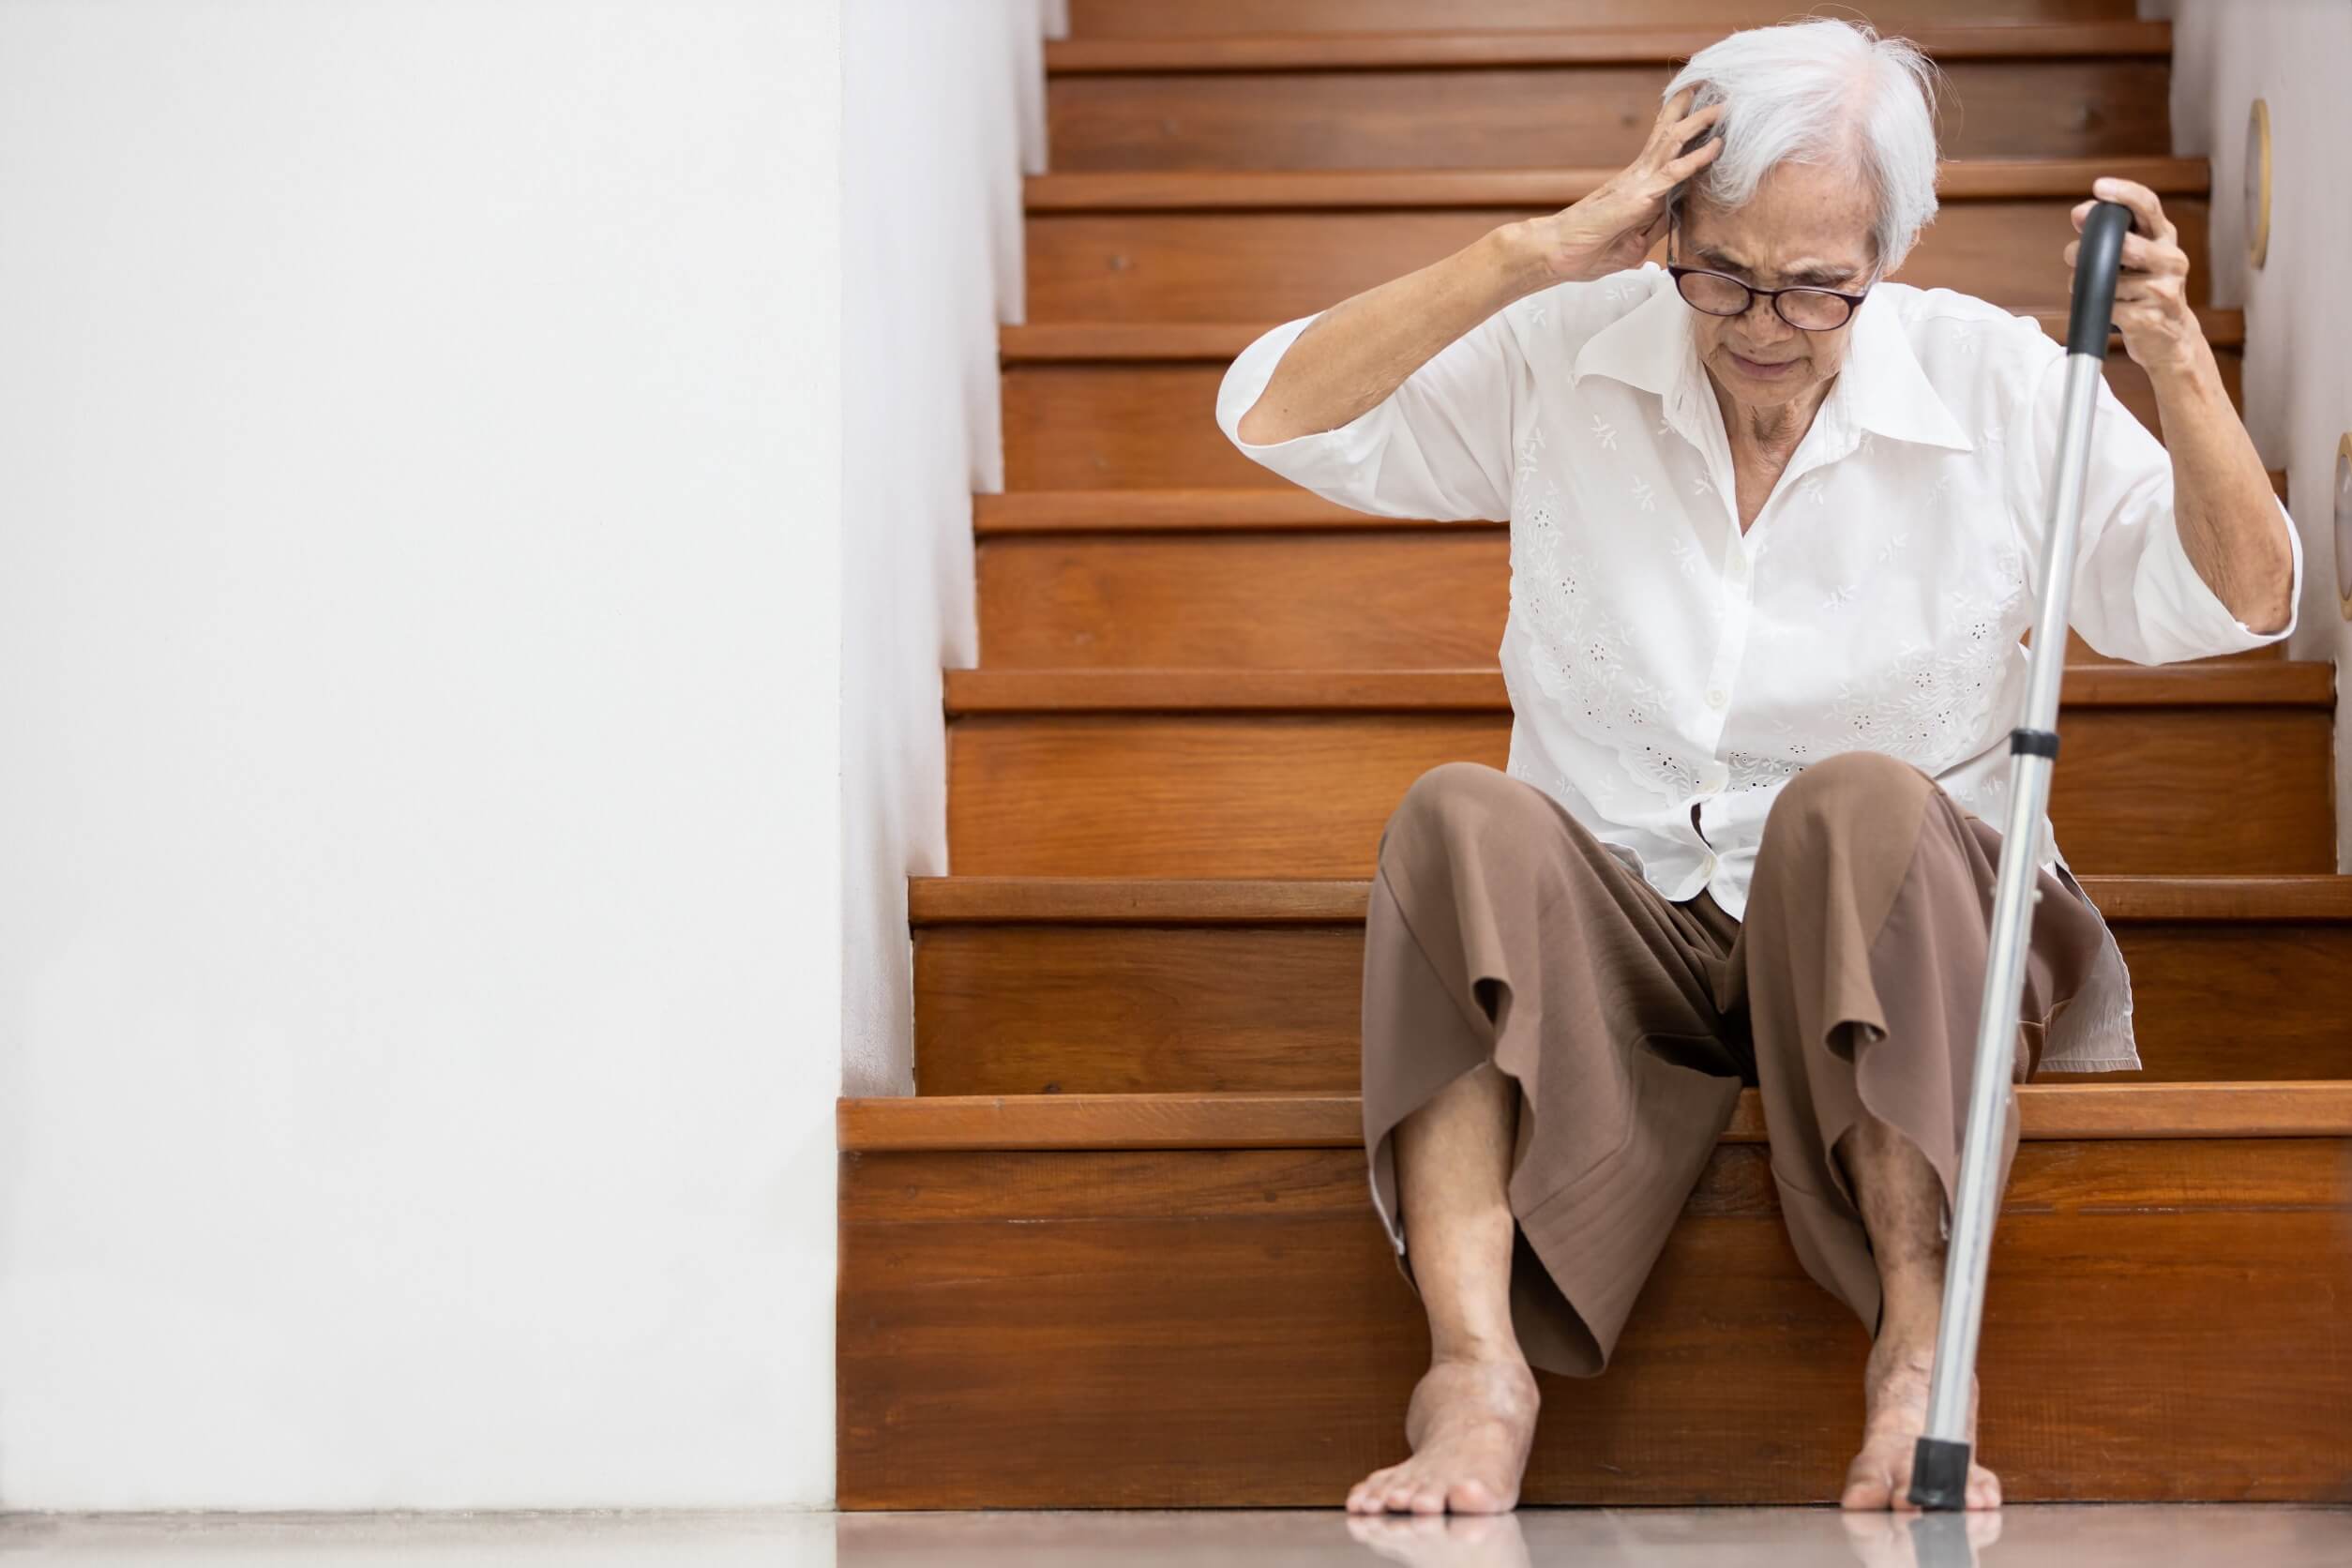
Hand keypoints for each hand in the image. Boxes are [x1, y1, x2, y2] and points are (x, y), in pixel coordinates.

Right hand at [1526, 87, 1725, 283]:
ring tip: (1723, 104)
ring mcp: (1637, 183)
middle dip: (1693, 111)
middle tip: (1714, 89)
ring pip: (1674, 142)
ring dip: (1700, 122)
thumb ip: (1656, 226)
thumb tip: (1676, 214)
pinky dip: (1697, 159)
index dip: (1688, 131)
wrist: (1556, 254)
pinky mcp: (1638, 197)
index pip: (1668, 152)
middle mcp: (1638, 177)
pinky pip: (1673, 173)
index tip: (1706, 114)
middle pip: (1670, 134)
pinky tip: (1717, 146)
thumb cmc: (1587, 251)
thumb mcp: (1634, 243)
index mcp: (1637, 186)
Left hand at [2064, 176, 2202, 375]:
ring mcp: (2164, 290)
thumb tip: (2080, 213)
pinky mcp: (2150, 318)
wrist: (2170, 337)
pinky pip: (2108, 307)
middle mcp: (2171, 260)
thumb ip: (2111, 234)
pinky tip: (2105, 309)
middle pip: (2125, 245)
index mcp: (2165, 239)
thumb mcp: (2136, 257)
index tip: (2099, 187)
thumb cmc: (2145, 289)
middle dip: (2088, 249)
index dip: (2125, 193)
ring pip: (2110, 280)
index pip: (2148, 207)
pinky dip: (2097, 306)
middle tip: (2072, 255)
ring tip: (2088, 288)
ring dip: (2087, 283)